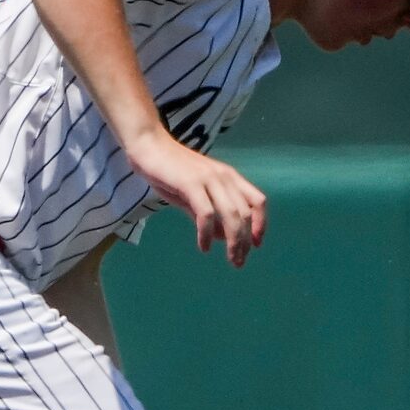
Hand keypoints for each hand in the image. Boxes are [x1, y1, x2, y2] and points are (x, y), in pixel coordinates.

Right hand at [124, 132, 266, 267]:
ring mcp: (209, 179)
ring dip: (234, 241)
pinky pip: (206, 213)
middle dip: (245, 241)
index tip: (255, 245)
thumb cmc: (169, 171)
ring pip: (231, 214)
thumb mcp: (193, 195)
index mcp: (229, 177)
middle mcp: (224, 177)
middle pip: (245, 213)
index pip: (257, 201)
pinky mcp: (191, 184)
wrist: (149, 147)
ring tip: (230, 259)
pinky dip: (207, 233)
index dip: (260, 224)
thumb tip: (221, 237)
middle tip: (239, 262)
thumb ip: (207, 214)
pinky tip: (204, 247)